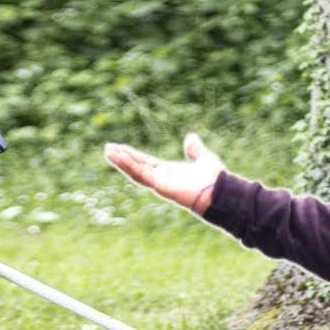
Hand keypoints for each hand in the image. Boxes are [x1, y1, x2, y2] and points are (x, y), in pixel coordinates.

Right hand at [105, 133, 223, 214]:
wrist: (222, 192)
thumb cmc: (215, 180)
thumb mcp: (203, 158)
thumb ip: (195, 150)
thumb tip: (191, 138)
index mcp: (169, 172)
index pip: (145, 162)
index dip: (132, 156)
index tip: (118, 148)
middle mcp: (162, 179)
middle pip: (137, 167)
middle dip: (122, 158)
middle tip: (107, 149)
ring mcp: (161, 184)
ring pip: (137, 172)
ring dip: (122, 162)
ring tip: (109, 152)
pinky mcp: (162, 187)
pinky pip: (143, 176)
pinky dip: (131, 167)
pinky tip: (121, 158)